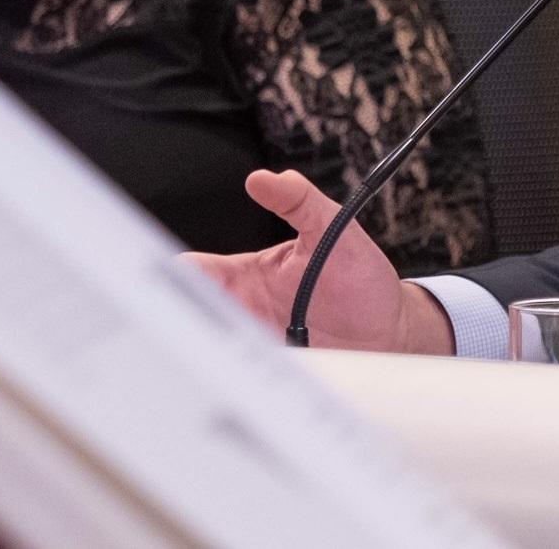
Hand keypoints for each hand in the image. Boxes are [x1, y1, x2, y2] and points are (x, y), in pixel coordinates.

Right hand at [180, 168, 451, 353]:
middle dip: (172, 318)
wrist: (391, 330)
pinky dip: (229, 379)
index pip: (192, 271)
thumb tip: (265, 178)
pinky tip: (232, 374)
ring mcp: (255, 346)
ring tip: (202, 346)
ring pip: (207, 352)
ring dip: (200, 349)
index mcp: (245, 276)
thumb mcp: (333, 228)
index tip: (166, 278)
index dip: (173, 274)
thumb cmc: (360, 279)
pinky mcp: (272, 374)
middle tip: (171, 320)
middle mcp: (243, 312)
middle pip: (188, 315)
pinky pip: (239, 381)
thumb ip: (300, 201)